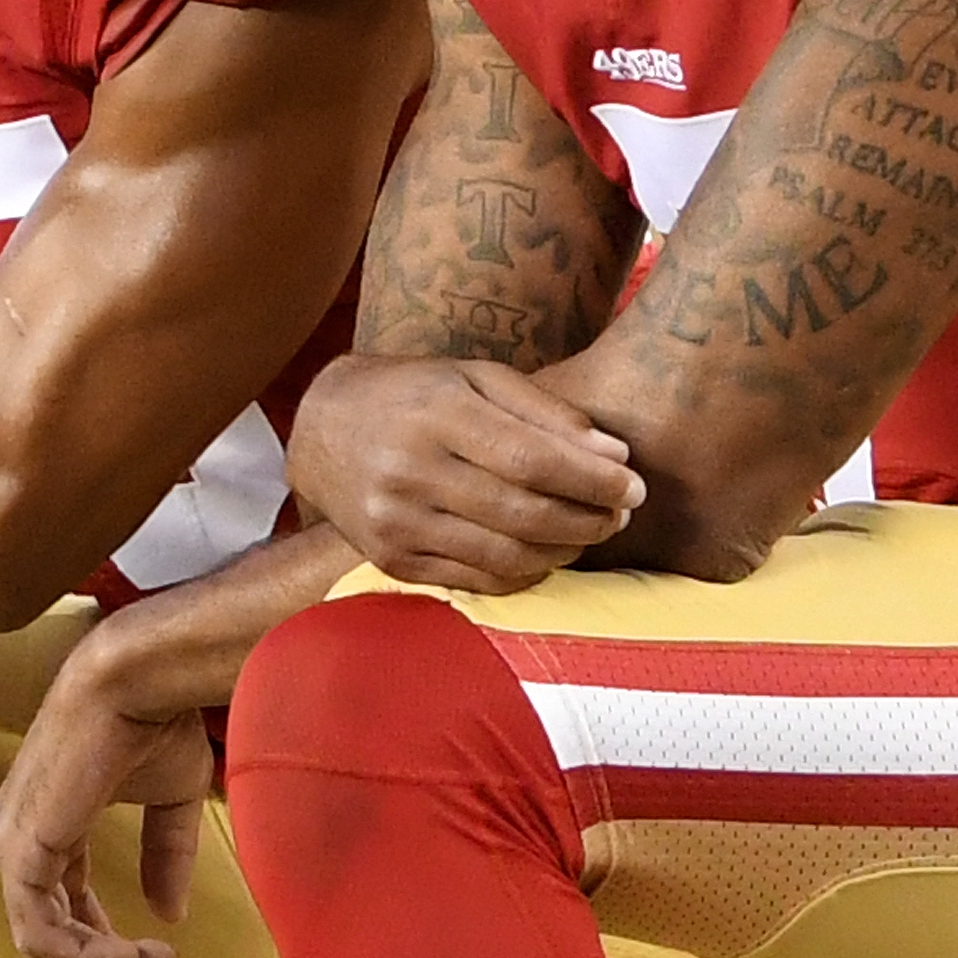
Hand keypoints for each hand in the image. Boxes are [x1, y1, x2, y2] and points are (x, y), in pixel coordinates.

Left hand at [0, 632, 227, 957]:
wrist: (137, 683)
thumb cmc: (153, 722)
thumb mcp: (171, 801)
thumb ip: (166, 858)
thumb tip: (170, 915)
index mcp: (49, 820)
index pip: (62, 898)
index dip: (103, 938)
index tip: (151, 956)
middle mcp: (20, 834)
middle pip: (46, 925)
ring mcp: (15, 843)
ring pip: (40, 938)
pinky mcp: (22, 850)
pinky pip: (40, 930)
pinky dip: (84, 955)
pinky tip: (127, 953)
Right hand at [286, 353, 641, 594]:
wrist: (323, 428)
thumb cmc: (415, 394)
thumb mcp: (476, 377)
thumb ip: (547, 413)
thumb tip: (615, 457)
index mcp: (436, 416)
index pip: (532, 460)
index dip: (593, 481)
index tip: (634, 487)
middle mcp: (411, 472)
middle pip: (523, 513)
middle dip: (588, 519)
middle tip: (622, 514)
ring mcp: (398, 523)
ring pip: (506, 556)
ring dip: (564, 551)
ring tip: (590, 532)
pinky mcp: (393, 561)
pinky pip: (478, 580)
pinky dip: (525, 574)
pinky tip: (546, 553)